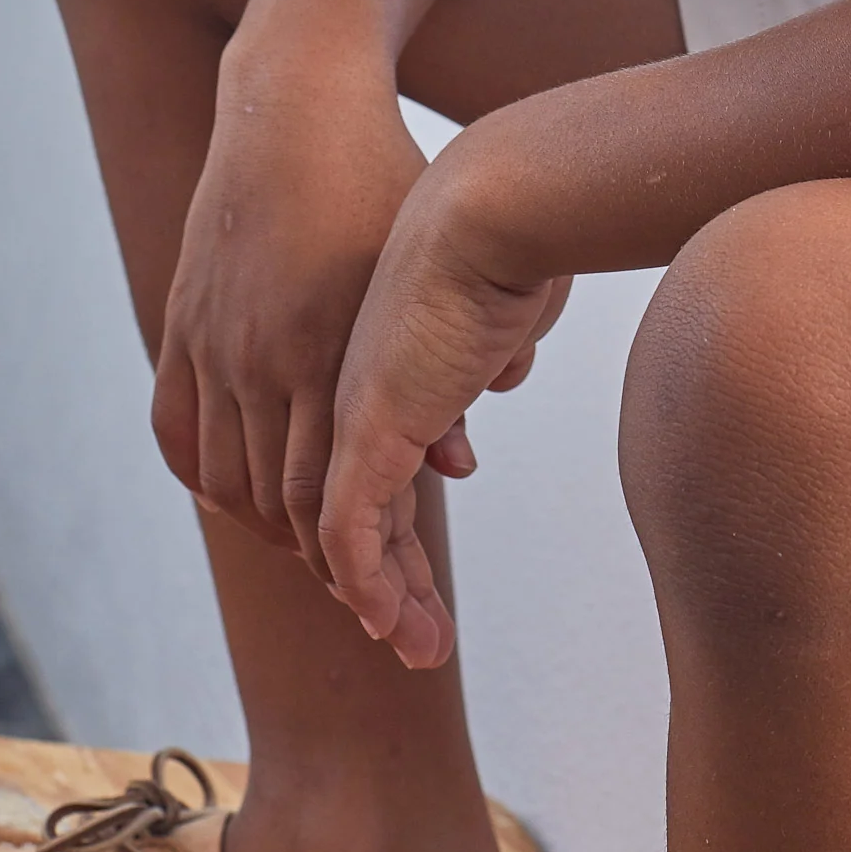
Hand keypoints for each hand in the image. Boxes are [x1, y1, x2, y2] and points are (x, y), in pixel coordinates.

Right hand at [152, 64, 428, 569]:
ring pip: (223, 477)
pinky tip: (236, 493)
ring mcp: (213, 340)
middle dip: (322, 562)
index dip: (357, 558)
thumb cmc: (385, 181)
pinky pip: (175, 427)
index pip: (330, 497)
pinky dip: (204, 474)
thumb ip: (444, 372)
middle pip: (276, 501)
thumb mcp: (426, 269)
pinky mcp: (183, 320)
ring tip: (308, 546)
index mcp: (328, 346)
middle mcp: (259, 355)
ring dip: (264, 524)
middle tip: (360, 595)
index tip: (389, 593)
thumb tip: (459, 469)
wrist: (298, 105)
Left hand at [319, 143, 567, 666]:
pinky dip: (367, 585)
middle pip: (351, 512)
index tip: (417, 578)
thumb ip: (485, 347)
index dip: (392, 528)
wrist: (492, 202)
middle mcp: (347, 393)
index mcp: (372, 364)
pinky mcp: (365, 430)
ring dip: (386, 601)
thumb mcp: (491, 304)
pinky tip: (392, 624)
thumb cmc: (510, 233)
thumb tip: (502, 374)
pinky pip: (347, 532)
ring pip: (341, 536)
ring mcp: (346, 412)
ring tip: (423, 649)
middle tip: (418, 639)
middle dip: (388, 584)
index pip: (366, 468)